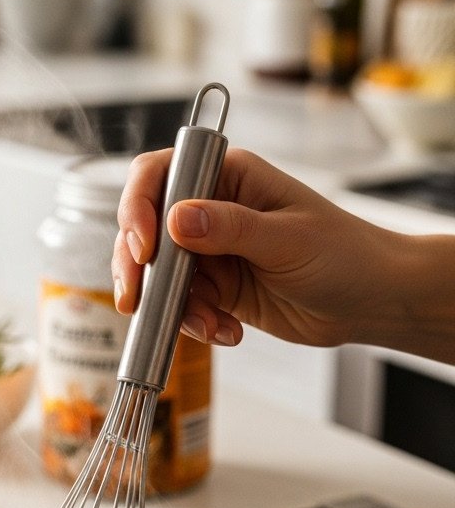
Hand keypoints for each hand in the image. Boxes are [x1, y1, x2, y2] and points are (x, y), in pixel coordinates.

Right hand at [112, 146, 407, 350]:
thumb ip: (230, 228)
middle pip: (146, 227)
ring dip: (171, 306)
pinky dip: (196, 324)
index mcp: (229, 176)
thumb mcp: (287, 238)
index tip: (145, 246)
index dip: (140, 206)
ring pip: (159, 275)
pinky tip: (228, 332)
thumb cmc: (344, 254)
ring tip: (209, 325)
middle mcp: (211, 209)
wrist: (370, 301)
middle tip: (137, 299)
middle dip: (138, 266)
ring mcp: (211, 251)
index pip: (161, 174)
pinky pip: (183, 307)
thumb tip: (176, 219)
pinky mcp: (216, 290)